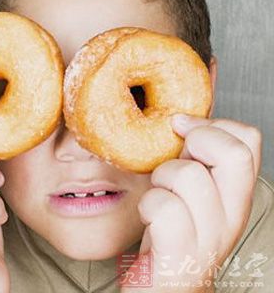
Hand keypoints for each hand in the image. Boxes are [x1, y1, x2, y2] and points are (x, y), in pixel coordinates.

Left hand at [120, 114, 261, 291]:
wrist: (164, 290)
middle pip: (234, 153)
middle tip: (174, 157)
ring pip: (189, 175)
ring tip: (158, 192)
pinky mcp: (181, 258)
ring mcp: (209, 238)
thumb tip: (181, 121)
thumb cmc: (170, 233)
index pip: (248, 139)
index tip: (182, 129)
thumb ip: (192, 158)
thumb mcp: (187, 189)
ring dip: (161, 177)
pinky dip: (149, 205)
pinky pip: (165, 209)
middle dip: (195, 140)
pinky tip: (148, 216)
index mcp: (233, 193)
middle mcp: (231, 215)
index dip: (212, 124)